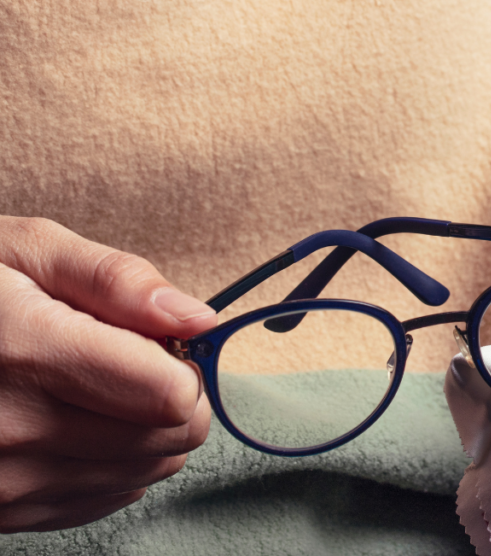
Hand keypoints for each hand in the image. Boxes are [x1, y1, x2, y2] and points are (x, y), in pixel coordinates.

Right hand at [0, 217, 216, 532]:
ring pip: (149, 469)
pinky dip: (112, 459)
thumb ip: (119, 281)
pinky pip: (110, 496)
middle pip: (171, 436)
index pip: (169, 395)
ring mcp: (5, 482)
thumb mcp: (25, 251)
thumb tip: (198, 319)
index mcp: (25, 352)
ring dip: (146, 427)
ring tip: (91, 385)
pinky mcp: (3, 512)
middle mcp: (13, 430)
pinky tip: (72, 419)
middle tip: (125, 358)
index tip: (155, 339)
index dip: (181, 361)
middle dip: (171, 393)